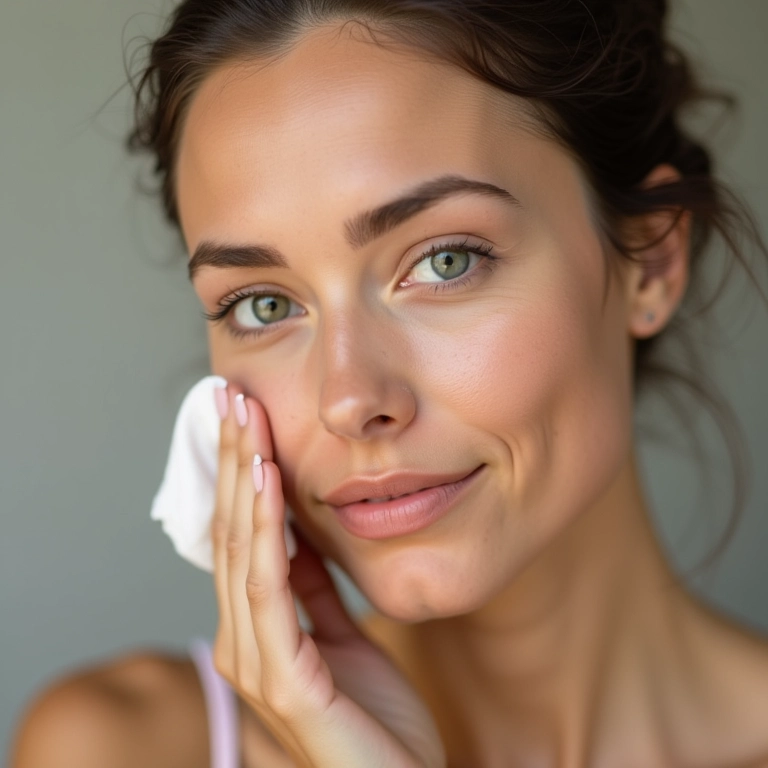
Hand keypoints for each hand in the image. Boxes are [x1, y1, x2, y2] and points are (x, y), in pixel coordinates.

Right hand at [210, 383, 445, 767]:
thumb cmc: (377, 721)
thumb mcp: (345, 637)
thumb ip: (314, 591)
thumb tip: (299, 534)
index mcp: (259, 631)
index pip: (240, 536)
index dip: (237, 474)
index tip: (241, 416)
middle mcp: (244, 642)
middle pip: (230, 532)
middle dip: (230, 459)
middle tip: (230, 396)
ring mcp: (258, 662)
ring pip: (242, 551)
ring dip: (242, 479)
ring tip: (244, 419)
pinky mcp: (284, 681)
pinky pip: (271, 589)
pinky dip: (266, 529)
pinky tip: (267, 479)